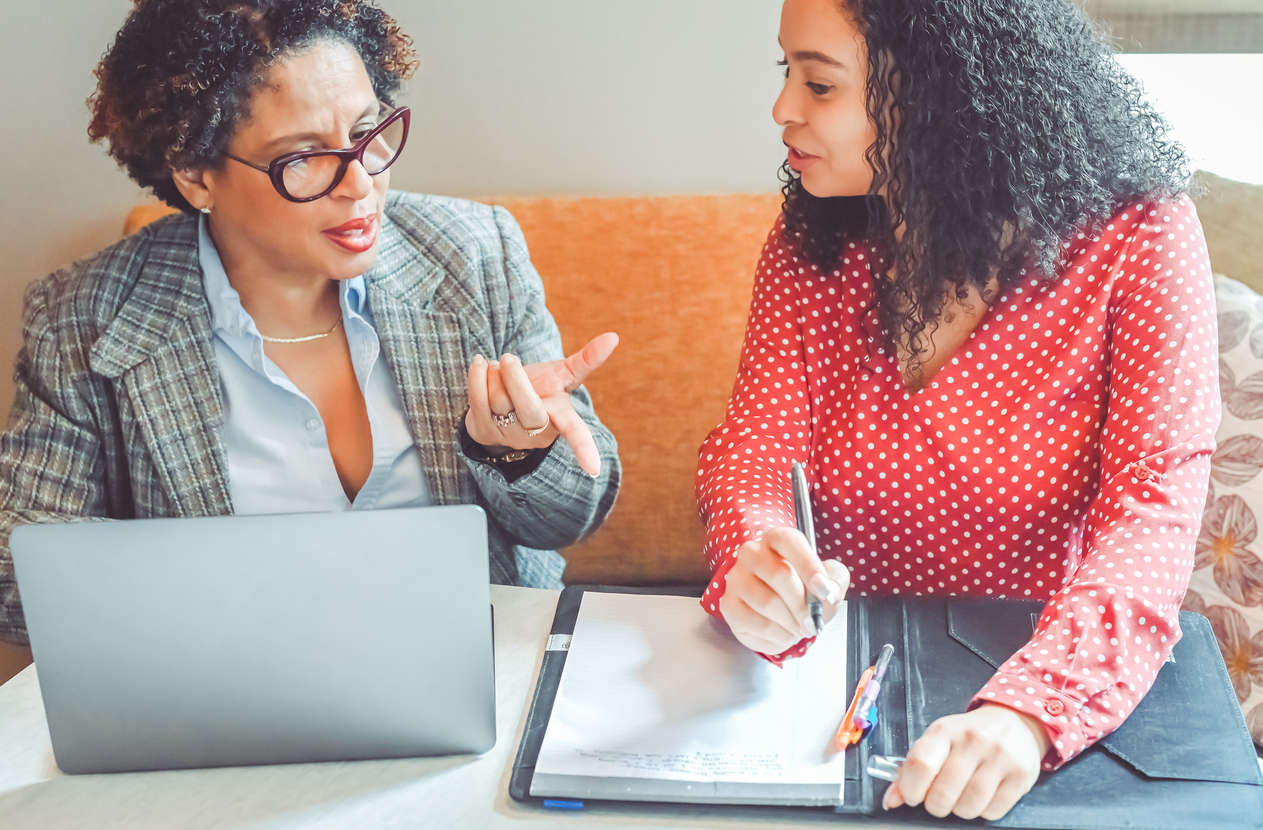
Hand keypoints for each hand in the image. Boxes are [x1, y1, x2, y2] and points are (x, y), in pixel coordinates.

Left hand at [465, 332, 617, 476]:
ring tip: (499, 369)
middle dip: (516, 379)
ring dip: (496, 373)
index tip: (594, 469)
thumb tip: (613, 336)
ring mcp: (508, 435)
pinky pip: (477, 399)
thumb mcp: (563, 375)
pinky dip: (477, 374)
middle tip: (510, 357)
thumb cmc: (541, 389)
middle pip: (528, 408)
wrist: (503, 402)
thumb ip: (587, 359)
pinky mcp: (482, 431)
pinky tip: (481, 365)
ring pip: (499, 398)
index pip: (576, 434)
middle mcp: (536, 432)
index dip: (584, 448)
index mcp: (560, 419)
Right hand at [718, 526, 849, 654]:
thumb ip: (836, 579)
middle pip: (780, 574)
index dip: (809, 566)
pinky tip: (782, 633)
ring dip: (791, 623)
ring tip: (798, 628)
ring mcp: (736, 578)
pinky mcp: (728, 604)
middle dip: (803, 605)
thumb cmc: (805, 593)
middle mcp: (751, 552)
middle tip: (813, 621)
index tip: (824, 590)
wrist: (785, 616)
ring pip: (767, 602)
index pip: (789, 542)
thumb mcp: (830, 582)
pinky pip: (755, 622)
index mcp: (777, 539)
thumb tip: (829, 588)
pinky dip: (776, 635)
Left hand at [883, 704, 1050, 819]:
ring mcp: (999, 758)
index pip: (919, 765)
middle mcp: (973, 741)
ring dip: (960, 810)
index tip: (912, 795)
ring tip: (962, 795)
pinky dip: (983, 811)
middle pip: (942, 794)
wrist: (1016, 723)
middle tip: (940, 797)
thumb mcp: (938, 741)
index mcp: (945, 730)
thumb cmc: (969, 735)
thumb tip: (891, 800)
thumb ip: (911, 768)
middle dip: (936, 805)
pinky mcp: (1021, 776)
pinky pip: (993, 811)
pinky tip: (983, 796)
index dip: (910, 789)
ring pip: (968, 807)